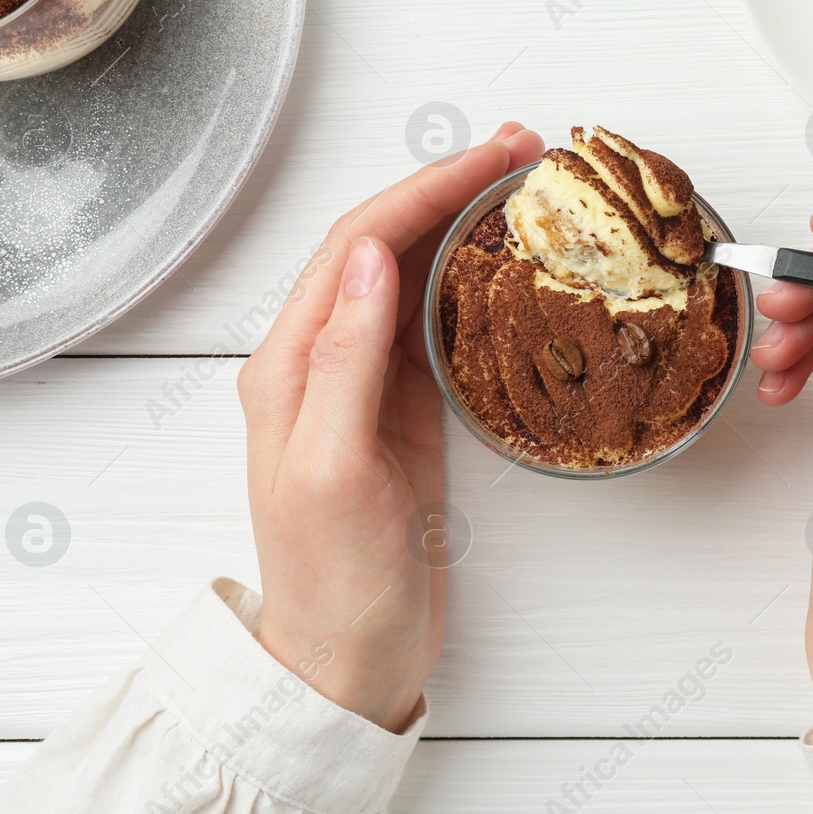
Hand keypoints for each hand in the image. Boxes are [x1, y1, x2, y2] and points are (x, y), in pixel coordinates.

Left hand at [238, 123, 544, 730]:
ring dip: (458, 226)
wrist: (345, 658)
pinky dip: (468, 284)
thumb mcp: (336, 470)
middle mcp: (321, 361)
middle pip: (384, 245)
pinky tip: (501, 268)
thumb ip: (349, 360)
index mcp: (291, 365)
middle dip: (447, 189)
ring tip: (518, 192)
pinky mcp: (400, 413)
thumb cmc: (333, 580)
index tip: (491, 159)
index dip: (423, 190)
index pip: (359, 246)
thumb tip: (377, 258)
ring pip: (410, 277)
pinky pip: (432, 326)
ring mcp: (363, 386)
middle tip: (521, 155)